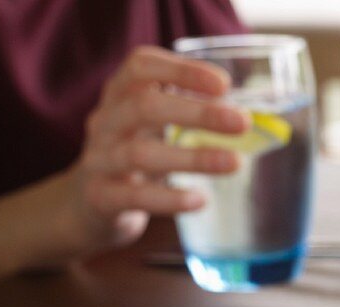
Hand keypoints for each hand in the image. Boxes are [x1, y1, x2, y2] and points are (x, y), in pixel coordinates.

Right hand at [63, 45, 249, 253]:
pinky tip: (200, 200)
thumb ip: (188, 115)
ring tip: (234, 163)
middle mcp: (106, 122)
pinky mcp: (100, 198)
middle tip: (242, 122)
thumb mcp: (153, 128)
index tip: (224, 84)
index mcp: (120, 96)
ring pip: (140, 153)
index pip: (141, 66)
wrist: (86, 206)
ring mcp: (99, 160)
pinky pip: (133, 196)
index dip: (182, 70)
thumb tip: (253, 118)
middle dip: (197, 112)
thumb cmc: (134, 158)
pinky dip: (169, 198)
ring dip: (192, 158)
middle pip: (144, 106)